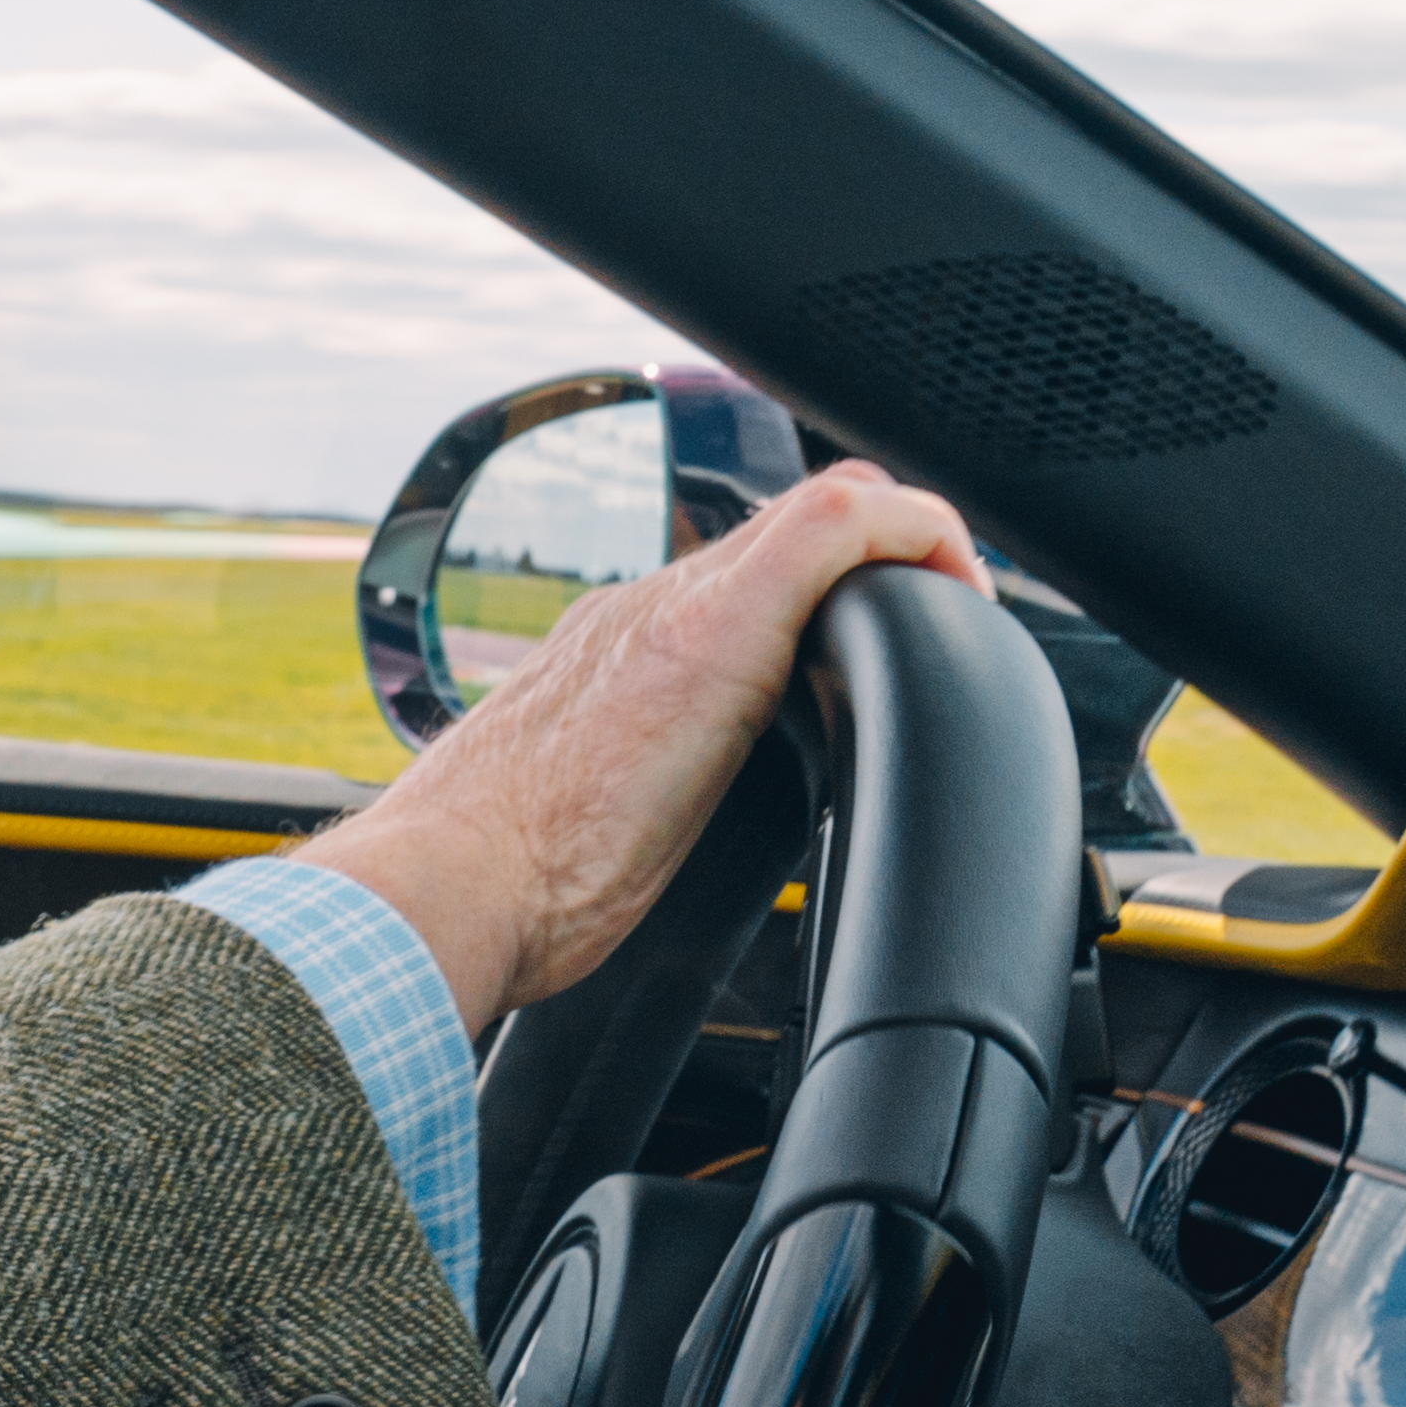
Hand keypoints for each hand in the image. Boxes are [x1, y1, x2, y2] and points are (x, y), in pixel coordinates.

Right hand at [299, 463, 982, 1034]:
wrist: (444, 887)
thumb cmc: (496, 893)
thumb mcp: (576, 834)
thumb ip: (631, 811)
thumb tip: (654, 868)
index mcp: (613, 654)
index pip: (740, 578)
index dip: (826, 591)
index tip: (875, 661)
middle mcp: (642, 609)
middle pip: (793, 532)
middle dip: (887, 566)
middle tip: (944, 634)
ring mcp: (674, 607)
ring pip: (822, 513)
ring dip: (911, 552)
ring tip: (960, 620)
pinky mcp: (713, 629)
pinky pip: (838, 526)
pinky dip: (917, 534)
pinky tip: (961, 594)